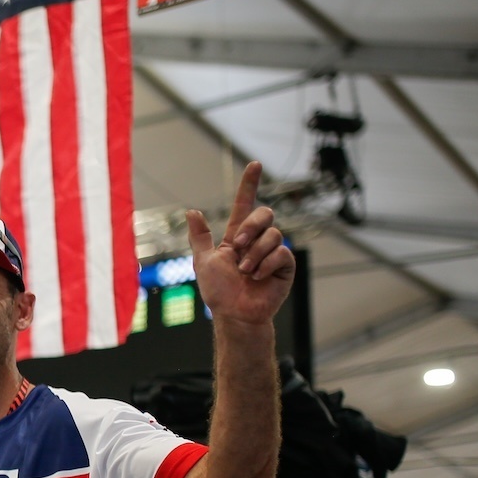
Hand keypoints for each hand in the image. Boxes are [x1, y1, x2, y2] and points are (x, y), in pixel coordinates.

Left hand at [188, 161, 294, 325]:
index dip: (249, 185)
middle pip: (264, 214)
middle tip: (237, 246)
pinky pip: (282, 252)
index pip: (244, 205)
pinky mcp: (285, 265)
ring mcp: (273, 252)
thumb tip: (191, 211)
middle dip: (250, 227)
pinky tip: (258, 276)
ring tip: (246, 271)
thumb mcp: (204, 261)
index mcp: (238, 236)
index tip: (254, 164)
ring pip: (273, 234)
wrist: (235, 313)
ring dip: (255, 253)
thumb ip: (200, 236)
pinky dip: (266, 264)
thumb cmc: (219, 291)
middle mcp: (257, 240)